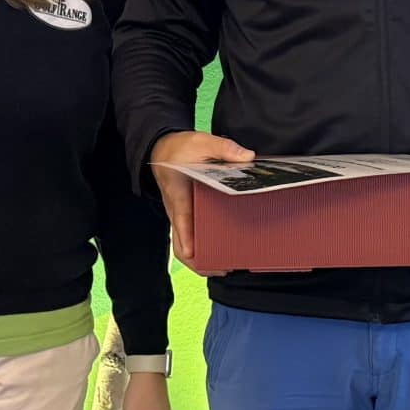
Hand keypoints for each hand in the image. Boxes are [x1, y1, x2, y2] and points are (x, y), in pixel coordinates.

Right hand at [149, 129, 255, 273]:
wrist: (162, 151)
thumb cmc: (179, 149)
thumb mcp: (201, 142)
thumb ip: (224, 148)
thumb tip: (247, 157)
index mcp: (179, 193)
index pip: (180, 219)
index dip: (186, 237)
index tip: (193, 253)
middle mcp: (177, 211)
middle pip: (181, 245)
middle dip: (199, 261)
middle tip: (223, 268)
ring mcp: (180, 218)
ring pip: (184, 247)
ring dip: (202, 260)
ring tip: (226, 267)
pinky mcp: (186, 219)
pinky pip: (191, 239)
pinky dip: (203, 250)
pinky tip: (223, 253)